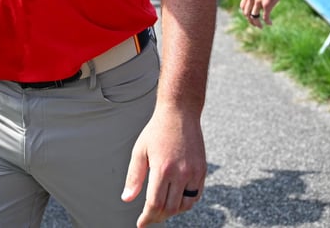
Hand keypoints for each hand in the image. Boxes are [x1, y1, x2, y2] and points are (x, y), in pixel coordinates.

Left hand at [121, 106, 206, 226]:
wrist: (180, 114)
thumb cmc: (157, 131)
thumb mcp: (140, 151)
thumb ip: (134, 177)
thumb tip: (127, 199)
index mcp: (163, 169)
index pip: (155, 204)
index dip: (147, 217)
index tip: (141, 223)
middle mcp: (181, 173)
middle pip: (170, 209)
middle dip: (158, 217)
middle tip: (149, 217)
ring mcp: (194, 172)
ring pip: (185, 205)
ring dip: (173, 212)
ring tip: (162, 209)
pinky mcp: (202, 170)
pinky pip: (196, 195)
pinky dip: (186, 203)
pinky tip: (176, 200)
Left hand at [239, 0, 289, 26]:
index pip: (243, 6)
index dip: (246, 13)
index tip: (250, 16)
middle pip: (247, 13)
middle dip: (250, 20)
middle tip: (255, 24)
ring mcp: (258, 1)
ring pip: (254, 17)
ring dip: (257, 24)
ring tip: (261, 27)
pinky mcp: (267, 4)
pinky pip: (265, 17)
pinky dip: (267, 22)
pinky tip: (270, 23)